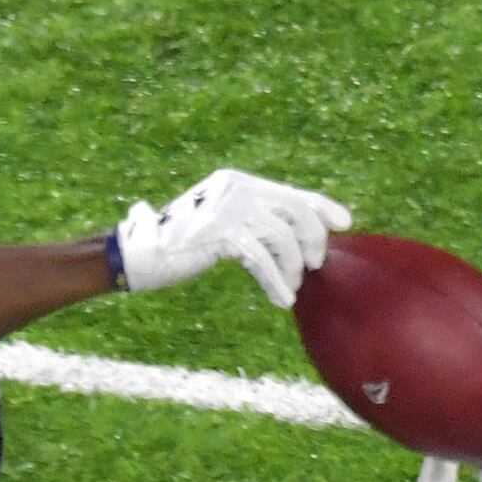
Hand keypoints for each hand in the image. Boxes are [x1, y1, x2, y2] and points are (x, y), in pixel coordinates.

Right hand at [112, 168, 352, 309]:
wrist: (136, 255)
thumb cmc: (177, 247)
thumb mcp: (219, 226)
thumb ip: (252, 223)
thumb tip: (296, 240)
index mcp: (238, 182)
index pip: (292, 192)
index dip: (322, 207)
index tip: (345, 222)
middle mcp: (237, 188)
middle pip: (295, 212)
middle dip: (312, 241)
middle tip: (313, 266)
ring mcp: (229, 208)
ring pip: (283, 238)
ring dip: (292, 268)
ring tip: (290, 288)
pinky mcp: (221, 233)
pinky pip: (262, 260)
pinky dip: (276, 281)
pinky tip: (282, 299)